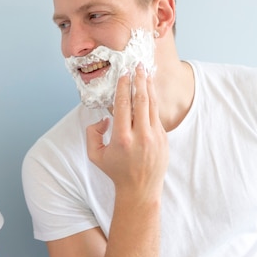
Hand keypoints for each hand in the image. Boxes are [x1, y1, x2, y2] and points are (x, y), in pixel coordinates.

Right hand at [86, 65, 168, 202]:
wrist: (140, 189)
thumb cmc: (116, 171)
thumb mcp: (95, 155)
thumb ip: (92, 134)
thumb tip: (104, 118)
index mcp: (122, 138)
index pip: (123, 105)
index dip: (124, 87)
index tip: (124, 75)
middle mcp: (140, 136)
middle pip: (141, 100)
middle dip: (139, 81)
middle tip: (138, 66)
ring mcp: (155, 137)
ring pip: (152, 105)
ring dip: (149, 87)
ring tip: (146, 73)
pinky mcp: (163, 139)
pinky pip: (157, 115)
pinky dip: (153, 101)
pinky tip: (150, 92)